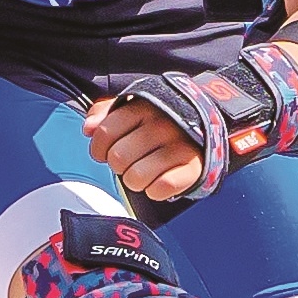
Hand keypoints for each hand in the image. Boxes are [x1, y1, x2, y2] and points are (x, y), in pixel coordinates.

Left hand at [80, 90, 210, 208]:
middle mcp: (162, 124)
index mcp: (144, 106)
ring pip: (136, 177)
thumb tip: (88, 129)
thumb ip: (106, 113)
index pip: (105, 132)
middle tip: (130, 162)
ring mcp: (179, 146)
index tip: (104, 153)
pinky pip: (160, 188)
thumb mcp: (134, 108)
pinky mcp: (193, 168)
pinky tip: (159, 181)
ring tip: (144, 172)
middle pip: (118, 158)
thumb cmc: (162, 121)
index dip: (98, 149)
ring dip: (135, 181)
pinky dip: (155, 190)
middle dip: (118, 166)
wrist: (209, 126)